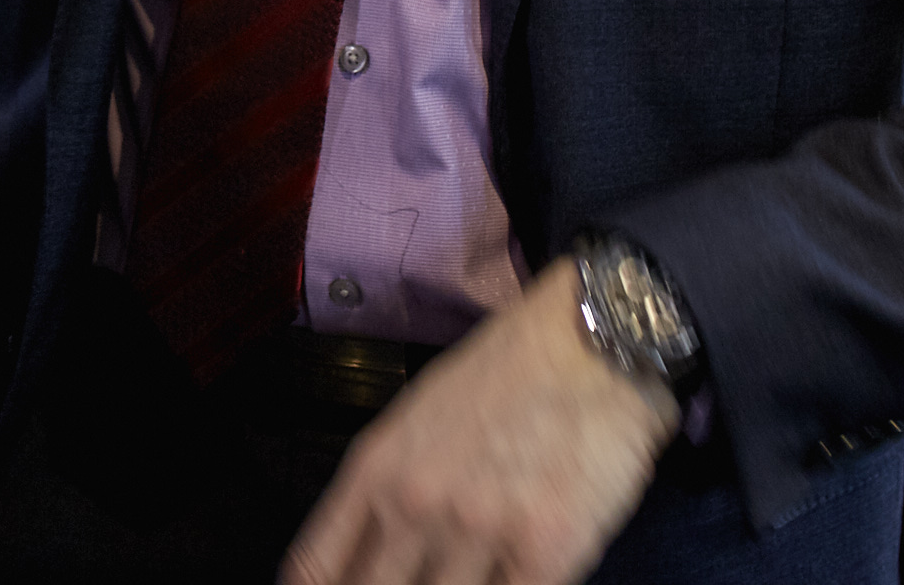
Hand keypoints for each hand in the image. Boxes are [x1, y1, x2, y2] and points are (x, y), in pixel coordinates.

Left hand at [282, 259, 677, 584]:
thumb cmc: (506, 378)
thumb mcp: (415, 421)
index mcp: (375, 471)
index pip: (316, 568)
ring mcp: (477, 529)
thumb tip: (365, 557)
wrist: (587, 343)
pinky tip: (512, 580)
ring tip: (465, 573)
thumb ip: (382, 493)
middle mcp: (415, 503)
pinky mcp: (545, 549)